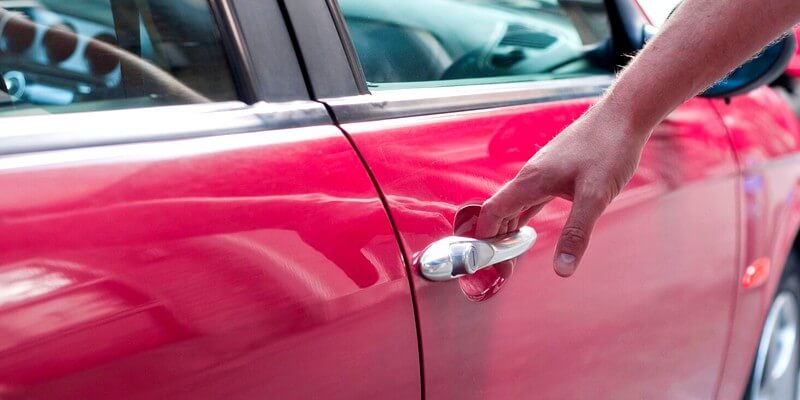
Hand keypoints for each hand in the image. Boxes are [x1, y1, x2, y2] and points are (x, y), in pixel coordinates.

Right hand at [475, 104, 647, 276]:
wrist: (624, 115)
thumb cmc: (609, 146)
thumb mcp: (594, 197)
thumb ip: (576, 235)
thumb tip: (563, 269)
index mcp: (531, 180)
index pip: (491, 212)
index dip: (485, 239)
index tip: (490, 262)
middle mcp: (530, 175)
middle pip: (498, 211)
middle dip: (495, 239)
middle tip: (502, 266)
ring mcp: (541, 172)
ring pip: (513, 205)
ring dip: (508, 229)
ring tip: (510, 252)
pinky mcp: (554, 171)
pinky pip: (529, 199)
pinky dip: (523, 217)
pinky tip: (527, 227)